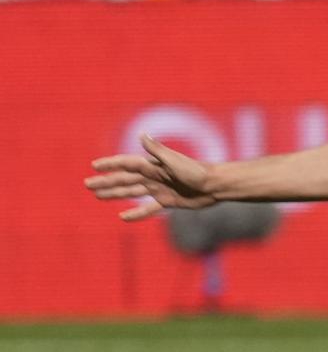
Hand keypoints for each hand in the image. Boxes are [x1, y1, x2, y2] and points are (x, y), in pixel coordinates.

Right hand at [84, 134, 216, 220]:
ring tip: (98, 196)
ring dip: (115, 194)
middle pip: (125, 180)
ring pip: (132, 192)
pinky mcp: (168, 201)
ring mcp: (160, 189)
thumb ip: (157, 150)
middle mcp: (154, 176)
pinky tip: (123, 217)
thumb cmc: (197, 171)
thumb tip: (141, 135)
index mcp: (154, 165)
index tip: (94, 166)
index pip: (127, 164)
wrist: (215, 186)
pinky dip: (137, 213)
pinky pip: (149, 208)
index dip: (111, 165)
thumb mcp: (175, 161)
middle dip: (106, 181)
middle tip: (87, 184)